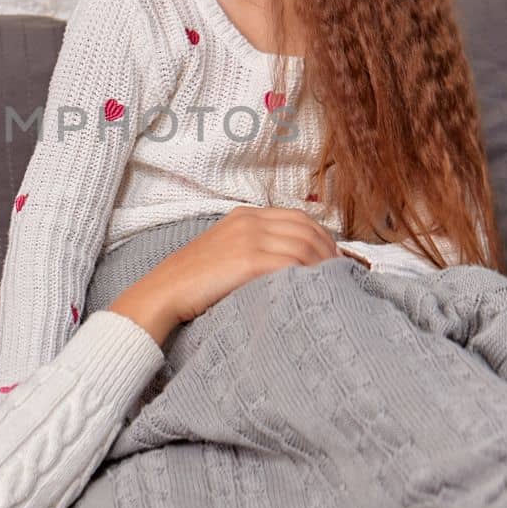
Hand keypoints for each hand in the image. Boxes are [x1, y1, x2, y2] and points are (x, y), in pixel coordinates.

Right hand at [108, 207, 341, 343]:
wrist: (164, 291)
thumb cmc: (194, 281)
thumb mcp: (225, 252)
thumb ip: (255, 248)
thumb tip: (292, 264)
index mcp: (245, 215)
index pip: (299, 218)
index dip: (323, 238)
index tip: (335, 260)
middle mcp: (249, 221)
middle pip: (306, 229)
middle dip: (330, 252)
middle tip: (342, 276)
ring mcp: (247, 238)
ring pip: (303, 246)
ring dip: (323, 266)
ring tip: (333, 286)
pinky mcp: (246, 260)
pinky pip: (290, 263)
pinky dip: (308, 275)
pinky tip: (315, 289)